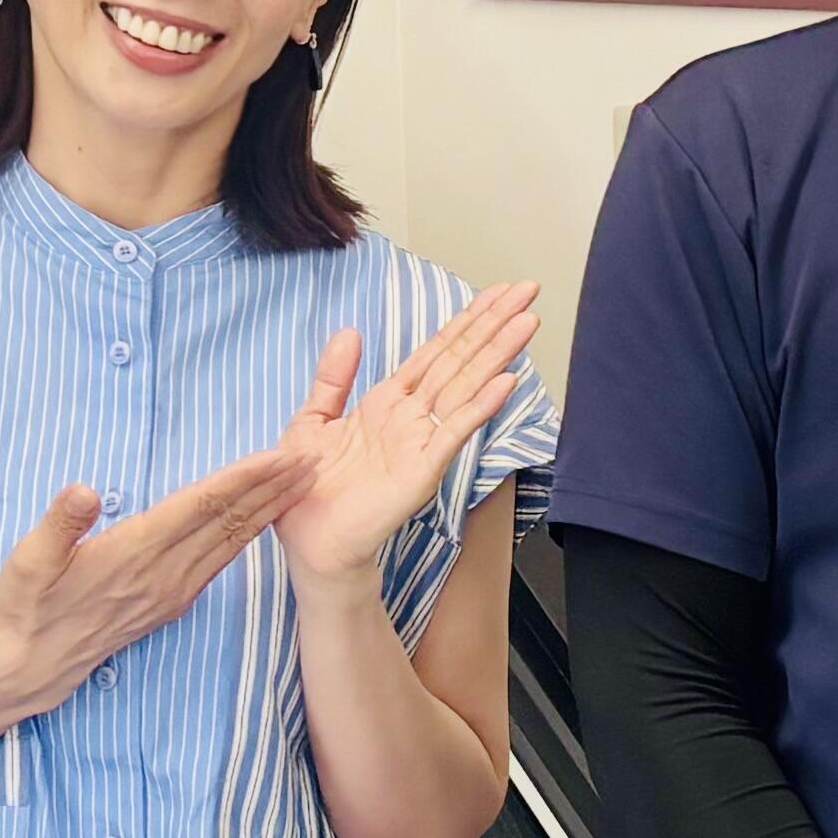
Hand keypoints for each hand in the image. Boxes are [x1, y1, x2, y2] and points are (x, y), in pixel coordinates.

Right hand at [0, 445, 308, 719]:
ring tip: (301, 482)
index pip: (202, 507)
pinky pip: (220, 562)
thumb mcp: (28, 561)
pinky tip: (263, 521)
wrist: (32, 667)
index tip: (279, 455)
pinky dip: (247, 535)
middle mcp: (165, 573)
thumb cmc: (27, 607)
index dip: (243, 479)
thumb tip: (83, 491)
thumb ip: (59, 525)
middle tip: (314, 456)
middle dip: (274, 487)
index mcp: (136, 553)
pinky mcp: (171, 604)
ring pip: (232, 542)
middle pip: (230, 521)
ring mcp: (173, 591)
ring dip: (270, 509)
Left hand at [270, 283, 543, 595]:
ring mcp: (422, 443)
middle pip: (460, 360)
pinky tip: (506, 382)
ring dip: (498, 354)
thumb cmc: (309, 495)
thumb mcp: (312, 421)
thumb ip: (333, 378)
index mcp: (389, 403)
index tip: (497, 293)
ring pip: (466, 386)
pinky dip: (480, 407)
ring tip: (529, 323)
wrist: (311, 546)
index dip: (467, 320)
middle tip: (528, 290)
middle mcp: (413, 418)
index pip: (436, 352)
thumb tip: (350, 332)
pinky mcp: (422, 470)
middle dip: (494, 324)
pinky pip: (454, 432)